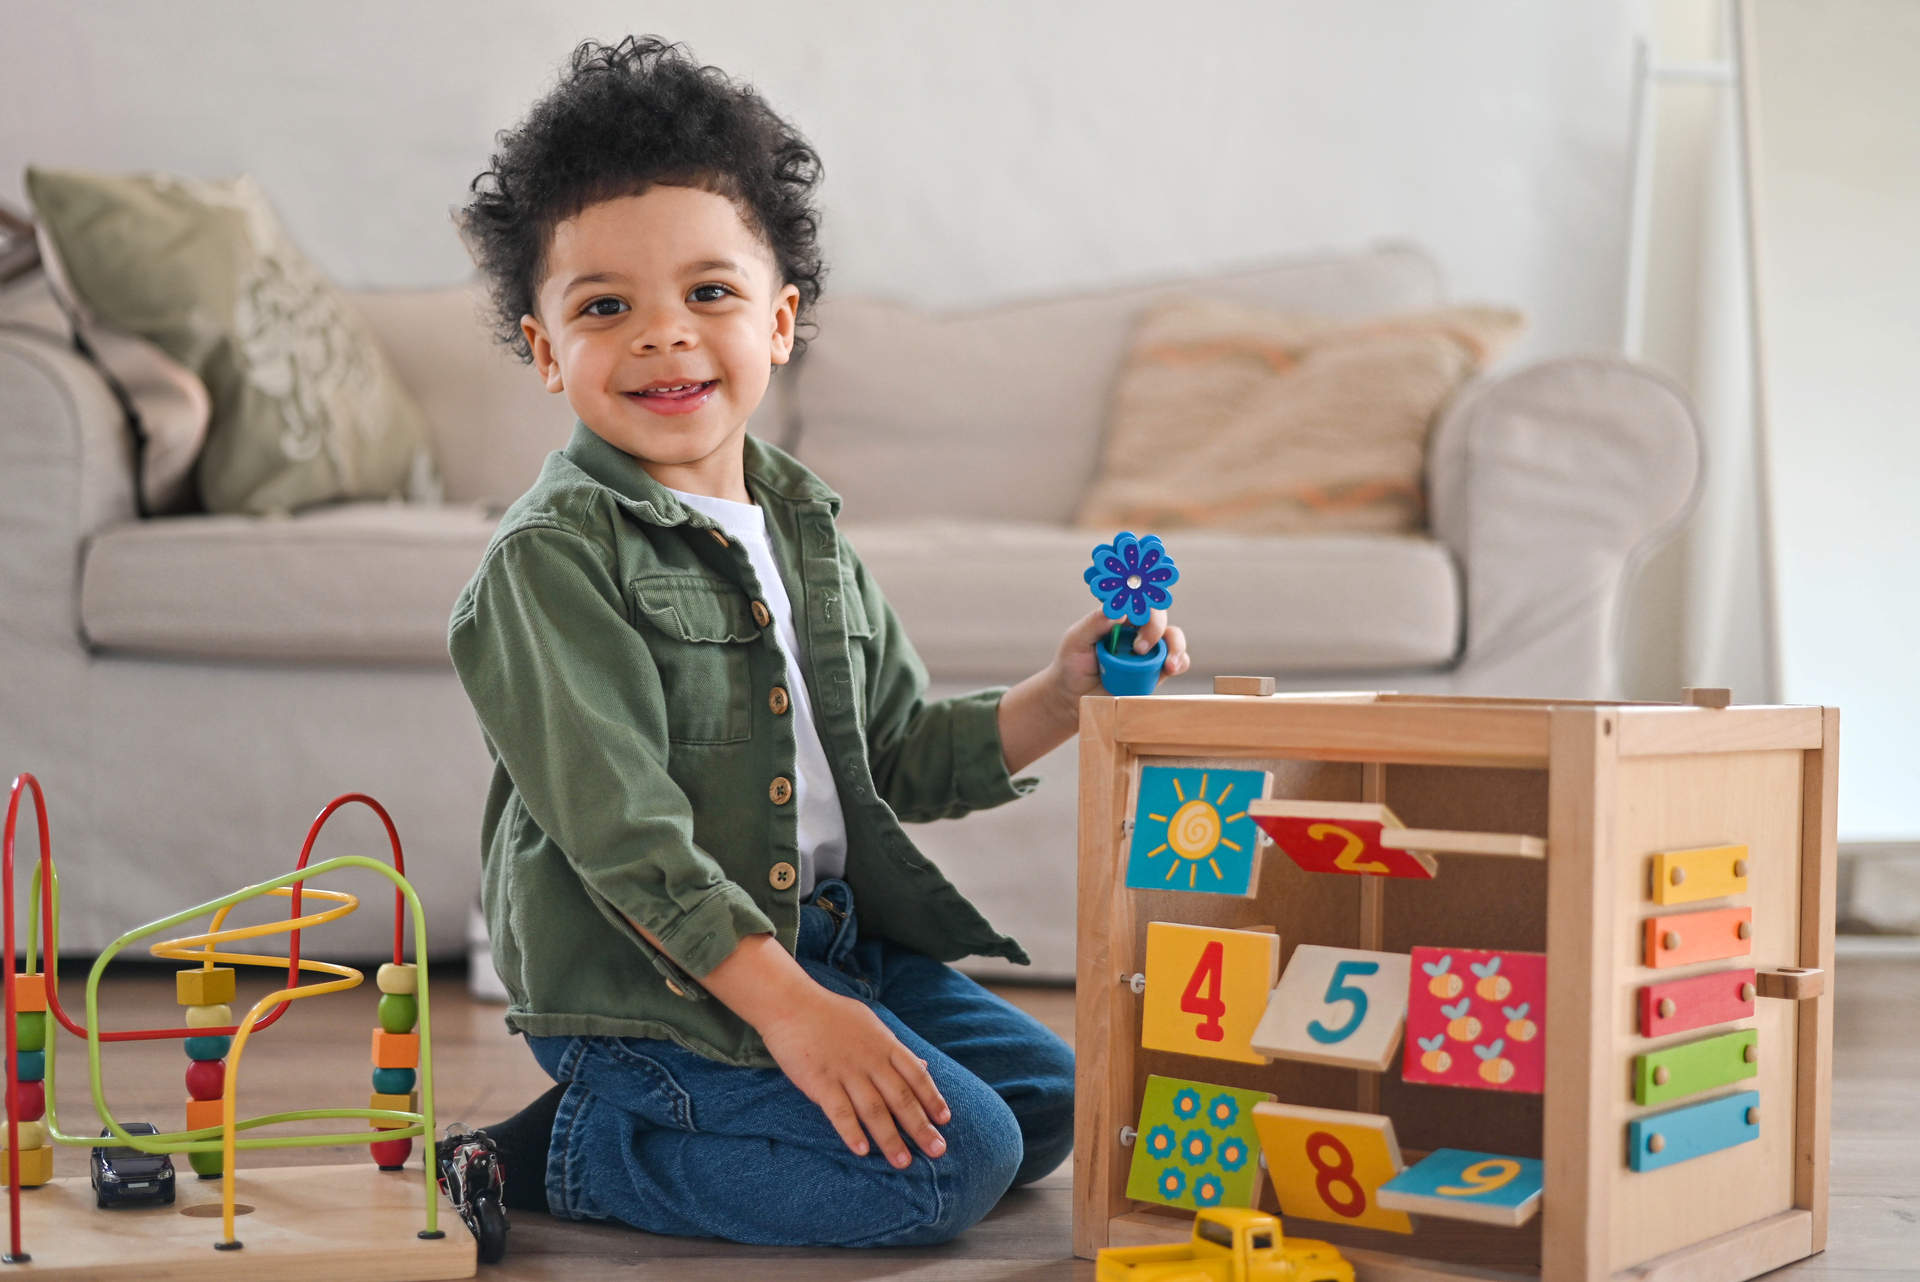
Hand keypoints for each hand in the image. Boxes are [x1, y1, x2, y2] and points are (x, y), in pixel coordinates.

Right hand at [757, 982, 950, 1167]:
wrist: (790, 1003)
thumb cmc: (831, 1014)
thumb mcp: (871, 1023)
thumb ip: (896, 1048)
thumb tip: (923, 1065)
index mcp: (885, 1044)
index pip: (916, 1075)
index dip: (932, 1098)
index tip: (944, 1120)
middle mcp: (870, 1059)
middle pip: (901, 1098)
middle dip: (920, 1127)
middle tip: (937, 1151)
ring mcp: (845, 1071)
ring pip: (874, 1110)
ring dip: (890, 1138)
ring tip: (903, 1162)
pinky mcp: (819, 1080)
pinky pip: (839, 1110)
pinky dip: (851, 1131)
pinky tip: (861, 1151)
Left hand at [998, 606, 1189, 772]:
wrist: (1073, 697)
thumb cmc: (1072, 664)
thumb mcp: (1076, 640)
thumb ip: (1095, 623)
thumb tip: (1119, 610)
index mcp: (1118, 617)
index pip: (1137, 601)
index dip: (1142, 605)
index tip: (1134, 620)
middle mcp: (1136, 630)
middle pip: (1159, 617)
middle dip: (1155, 629)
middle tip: (1140, 649)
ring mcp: (1148, 650)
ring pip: (1173, 637)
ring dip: (1175, 646)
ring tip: (1167, 663)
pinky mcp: (1156, 671)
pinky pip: (1178, 662)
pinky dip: (1180, 662)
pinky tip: (1171, 668)